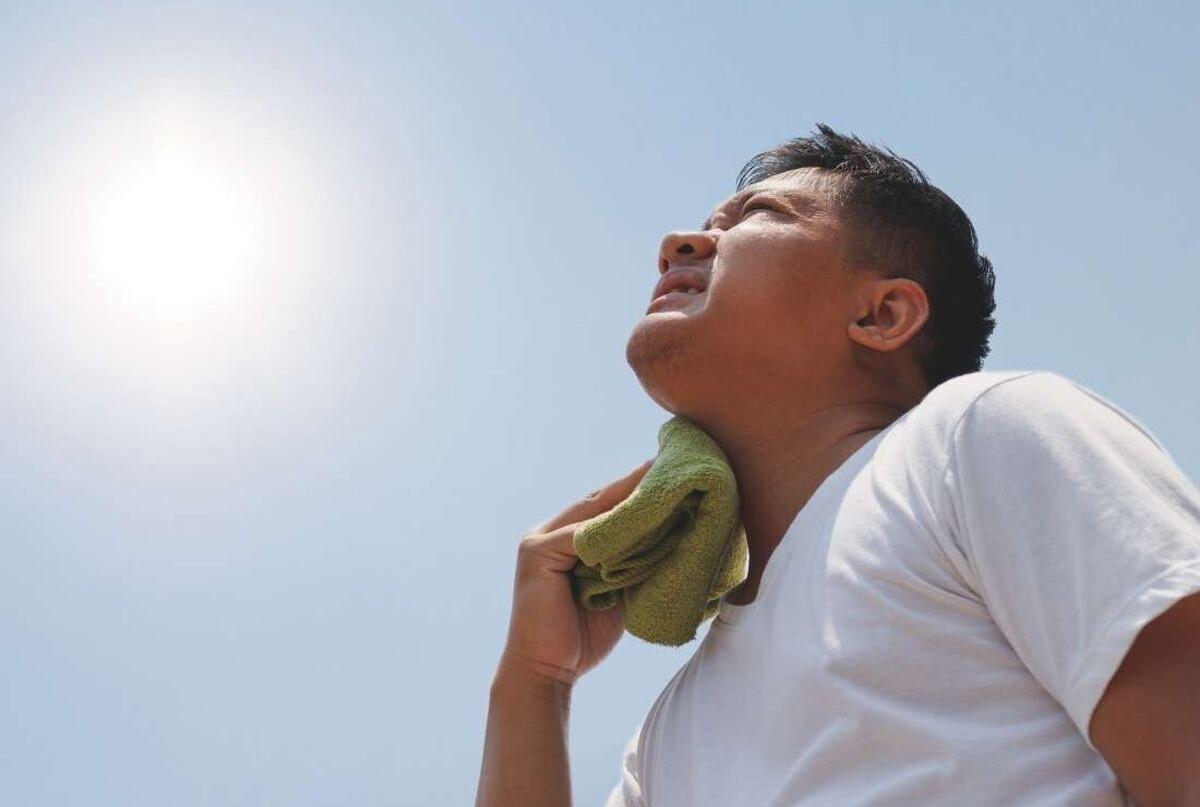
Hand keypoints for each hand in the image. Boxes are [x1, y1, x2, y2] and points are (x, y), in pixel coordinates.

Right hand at [497, 459, 654, 688]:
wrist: (548, 674)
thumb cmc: (582, 638)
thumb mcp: (615, 592)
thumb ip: (631, 563)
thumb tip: (675, 539)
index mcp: (566, 540)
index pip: (606, 508)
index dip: (637, 491)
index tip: (670, 473)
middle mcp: (549, 533)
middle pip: (601, 501)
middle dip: (637, 484)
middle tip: (671, 464)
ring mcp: (539, 541)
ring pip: (593, 512)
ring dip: (629, 497)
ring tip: (664, 481)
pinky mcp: (537, 554)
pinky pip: (581, 535)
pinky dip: (611, 527)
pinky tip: (641, 516)